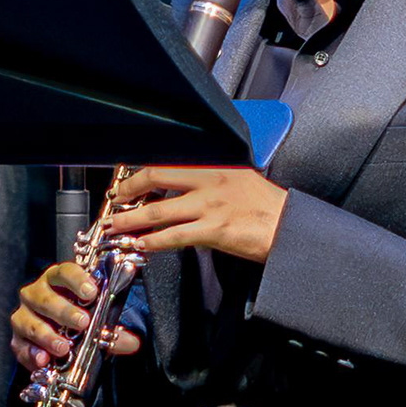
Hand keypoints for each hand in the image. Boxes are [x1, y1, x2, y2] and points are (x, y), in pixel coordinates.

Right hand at [10, 257, 138, 378]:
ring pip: (28, 322)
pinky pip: (20, 346)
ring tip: (64, 347)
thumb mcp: (99, 322)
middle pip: (45, 298)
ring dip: (47, 336)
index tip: (91, 292)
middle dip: (64, 311)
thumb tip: (132, 343)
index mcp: (57, 281)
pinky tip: (43, 360)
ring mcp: (23, 316)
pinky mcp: (17, 339)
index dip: (77, 280)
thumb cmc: (81, 320)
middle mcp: (36, 294)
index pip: (64, 272)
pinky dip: (31, 354)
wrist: (62, 338)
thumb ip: (113, 332)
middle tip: (83, 323)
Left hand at [92, 163, 291, 265]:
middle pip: (155, 177)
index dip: (141, 172)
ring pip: (158, 211)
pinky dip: (153, 241)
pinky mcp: (214, 230)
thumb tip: (181, 188)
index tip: (128, 181)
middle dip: (127, 191)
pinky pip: (174, 236)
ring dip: (131, 220)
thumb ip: (210, 178)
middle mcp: (210, 180)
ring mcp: (210, 206)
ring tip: (116, 227)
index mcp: (215, 164)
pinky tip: (142, 245)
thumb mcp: (239, 177)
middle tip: (115, 202)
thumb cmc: (267, 206)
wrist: (290, 226)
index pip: (169, 162)